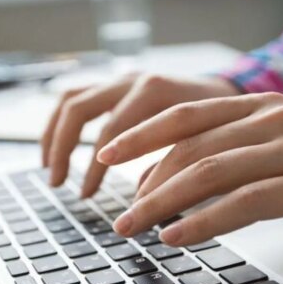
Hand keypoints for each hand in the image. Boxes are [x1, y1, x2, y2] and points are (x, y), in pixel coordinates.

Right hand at [41, 73, 238, 195]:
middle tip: (58, 184)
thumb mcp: (205, 146)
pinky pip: (77, 98)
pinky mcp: (116, 85)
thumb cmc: (223, 123)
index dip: (95, 167)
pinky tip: (58, 150)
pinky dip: (62, 125)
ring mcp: (122, 79)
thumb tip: (140, 204)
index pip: (111, 131)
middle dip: (64, 148)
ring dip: (55, 135)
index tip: (88, 195)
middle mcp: (133, 79)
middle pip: (80, 109)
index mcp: (155, 92)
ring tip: (51, 169)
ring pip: (72, 100)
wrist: (231, 90)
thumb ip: (172, 168)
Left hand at [97, 92, 282, 245]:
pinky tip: (177, 238)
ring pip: (209, 171)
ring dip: (162, 203)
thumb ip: (241, 151)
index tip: (107, 156)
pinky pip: (244, 202)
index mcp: (262, 104)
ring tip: (133, 228)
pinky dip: (204, 221)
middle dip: (144, 182)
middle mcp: (273, 118)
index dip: (141, 135)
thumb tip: (186, 181)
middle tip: (118, 213)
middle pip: (189, 146)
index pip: (186, 114)